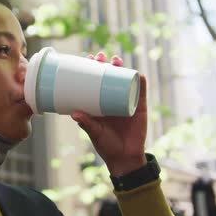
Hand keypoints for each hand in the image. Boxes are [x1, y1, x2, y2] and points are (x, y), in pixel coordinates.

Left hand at [71, 51, 147, 175]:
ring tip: (116, 60)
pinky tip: (139, 75)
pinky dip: (141, 83)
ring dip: (122, 68)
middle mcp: (112, 99)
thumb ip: (87, 123)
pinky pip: (141, 93)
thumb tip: (74, 113)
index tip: (87, 59)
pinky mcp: (139, 107)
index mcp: (99, 102)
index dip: (92, 69)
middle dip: (106, 64)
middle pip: (110, 76)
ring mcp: (126, 101)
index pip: (95, 81)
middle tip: (101, 57)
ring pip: (125, 80)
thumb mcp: (95, 133)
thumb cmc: (106, 145)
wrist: (125, 158)